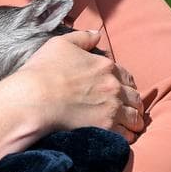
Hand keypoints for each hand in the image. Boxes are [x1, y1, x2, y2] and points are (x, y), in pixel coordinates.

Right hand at [14, 30, 144, 141]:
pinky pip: (126, 135)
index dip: (126, 85)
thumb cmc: (44, 70)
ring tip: (130, 127)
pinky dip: (127, 137)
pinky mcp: (106, 128)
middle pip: (135, 98)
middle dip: (133, 104)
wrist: (35, 98)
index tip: (124, 91)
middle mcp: (114, 87)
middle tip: (130, 110)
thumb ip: (82, 38)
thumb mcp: (61, 44)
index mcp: (106, 66)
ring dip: (133, 122)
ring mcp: (112, 109)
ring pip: (135, 118)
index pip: (127, 77)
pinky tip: (122, 138)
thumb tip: (97, 33)